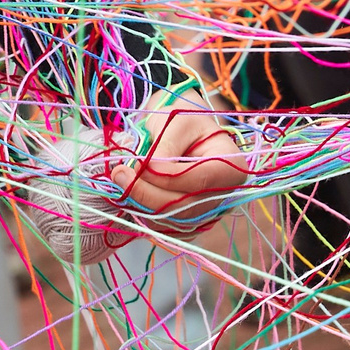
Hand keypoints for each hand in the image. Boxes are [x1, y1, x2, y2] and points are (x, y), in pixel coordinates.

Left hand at [114, 101, 249, 231]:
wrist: (181, 135)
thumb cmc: (183, 123)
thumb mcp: (177, 121)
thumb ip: (165, 145)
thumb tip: (148, 169)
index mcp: (231, 167)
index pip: (199, 180)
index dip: (165, 177)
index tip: (137, 165)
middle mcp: (223, 196)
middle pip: (185, 207)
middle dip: (146, 193)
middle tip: (118, 174)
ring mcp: (206, 214)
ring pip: (171, 221)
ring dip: (140, 204)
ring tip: (120, 180)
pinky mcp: (186, 225)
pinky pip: (163, 228)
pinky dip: (142, 214)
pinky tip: (129, 194)